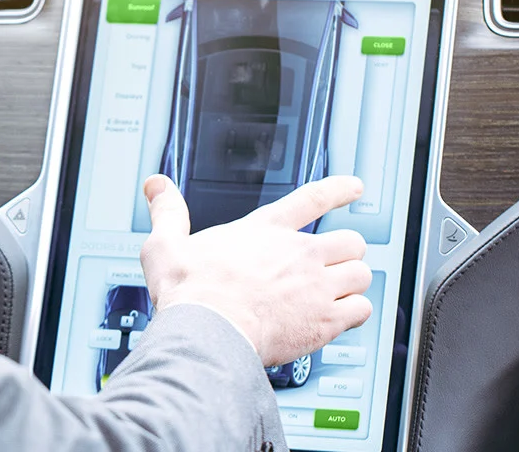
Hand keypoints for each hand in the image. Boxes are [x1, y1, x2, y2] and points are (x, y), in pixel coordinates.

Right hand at [138, 174, 372, 366]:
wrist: (207, 331)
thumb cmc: (189, 292)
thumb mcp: (166, 244)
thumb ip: (167, 212)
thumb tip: (157, 186)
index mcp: (265, 231)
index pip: (312, 199)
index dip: (339, 190)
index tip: (354, 187)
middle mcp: (298, 253)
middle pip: (350, 241)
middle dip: (347, 253)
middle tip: (335, 265)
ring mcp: (315, 285)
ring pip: (362, 274)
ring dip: (353, 283)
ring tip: (341, 292)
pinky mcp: (324, 319)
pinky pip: (361, 310)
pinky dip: (354, 314)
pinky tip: (342, 319)